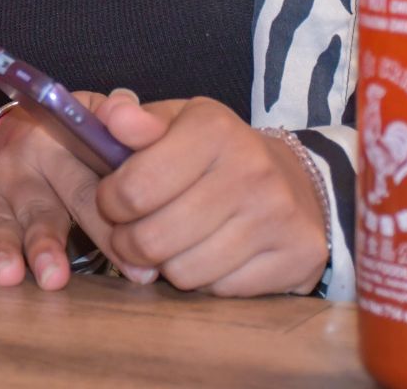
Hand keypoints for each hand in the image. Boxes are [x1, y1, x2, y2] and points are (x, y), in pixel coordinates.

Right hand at [0, 98, 151, 289]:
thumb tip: (126, 113)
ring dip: (2, 249)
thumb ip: (123, 118)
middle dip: (45, 245)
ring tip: (8, 274)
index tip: (135, 269)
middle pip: (40, 210)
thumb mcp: (98, 118)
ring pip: (1, 222)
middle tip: (54, 276)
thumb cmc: (78, 134)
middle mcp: (24, 164)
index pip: (86, 187)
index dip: (109, 230)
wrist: (27, 126)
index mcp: (58, 142)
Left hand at [92, 96, 328, 296]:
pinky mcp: (297, 255)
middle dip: (129, 242)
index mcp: (213, 128)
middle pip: (154, 238)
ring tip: (171, 242)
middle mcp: (251, 168)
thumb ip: (131, 121)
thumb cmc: (215, 152)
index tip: (112, 201)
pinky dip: (205, 280)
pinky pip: (221, 290)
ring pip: (184, 272)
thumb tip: (111, 115)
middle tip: (131, 232)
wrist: (293, 179)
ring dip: (166, 264)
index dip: (109, 203)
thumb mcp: (174, 124)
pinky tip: (210, 254)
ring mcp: (278, 215)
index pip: (134, 188)